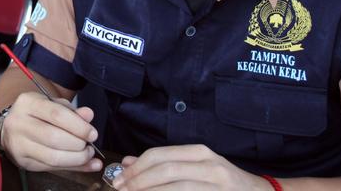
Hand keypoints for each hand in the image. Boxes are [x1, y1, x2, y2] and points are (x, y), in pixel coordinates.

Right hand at [0, 92, 101, 172]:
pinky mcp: (22, 161)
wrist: (13, 125)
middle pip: (53, 138)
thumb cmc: (37, 113)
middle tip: (90, 146)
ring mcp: (18, 144)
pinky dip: (71, 168)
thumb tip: (88, 115)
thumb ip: (72, 111)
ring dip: (76, 159)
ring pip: (52, 157)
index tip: (92, 134)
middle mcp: (19, 123)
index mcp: (28, 103)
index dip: (78, 126)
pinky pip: (50, 168)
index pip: (56, 114)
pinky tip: (85, 165)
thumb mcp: (53, 104)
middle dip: (77, 144)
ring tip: (87, 154)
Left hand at [112, 145, 271, 190]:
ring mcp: (217, 186)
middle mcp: (210, 166)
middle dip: (139, 182)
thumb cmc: (221, 182)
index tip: (119, 178)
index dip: (137, 168)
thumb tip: (128, 164)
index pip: (160, 156)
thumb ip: (163, 164)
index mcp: (200, 153)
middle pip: (166, 171)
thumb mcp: (194, 166)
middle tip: (121, 190)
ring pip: (176, 189)